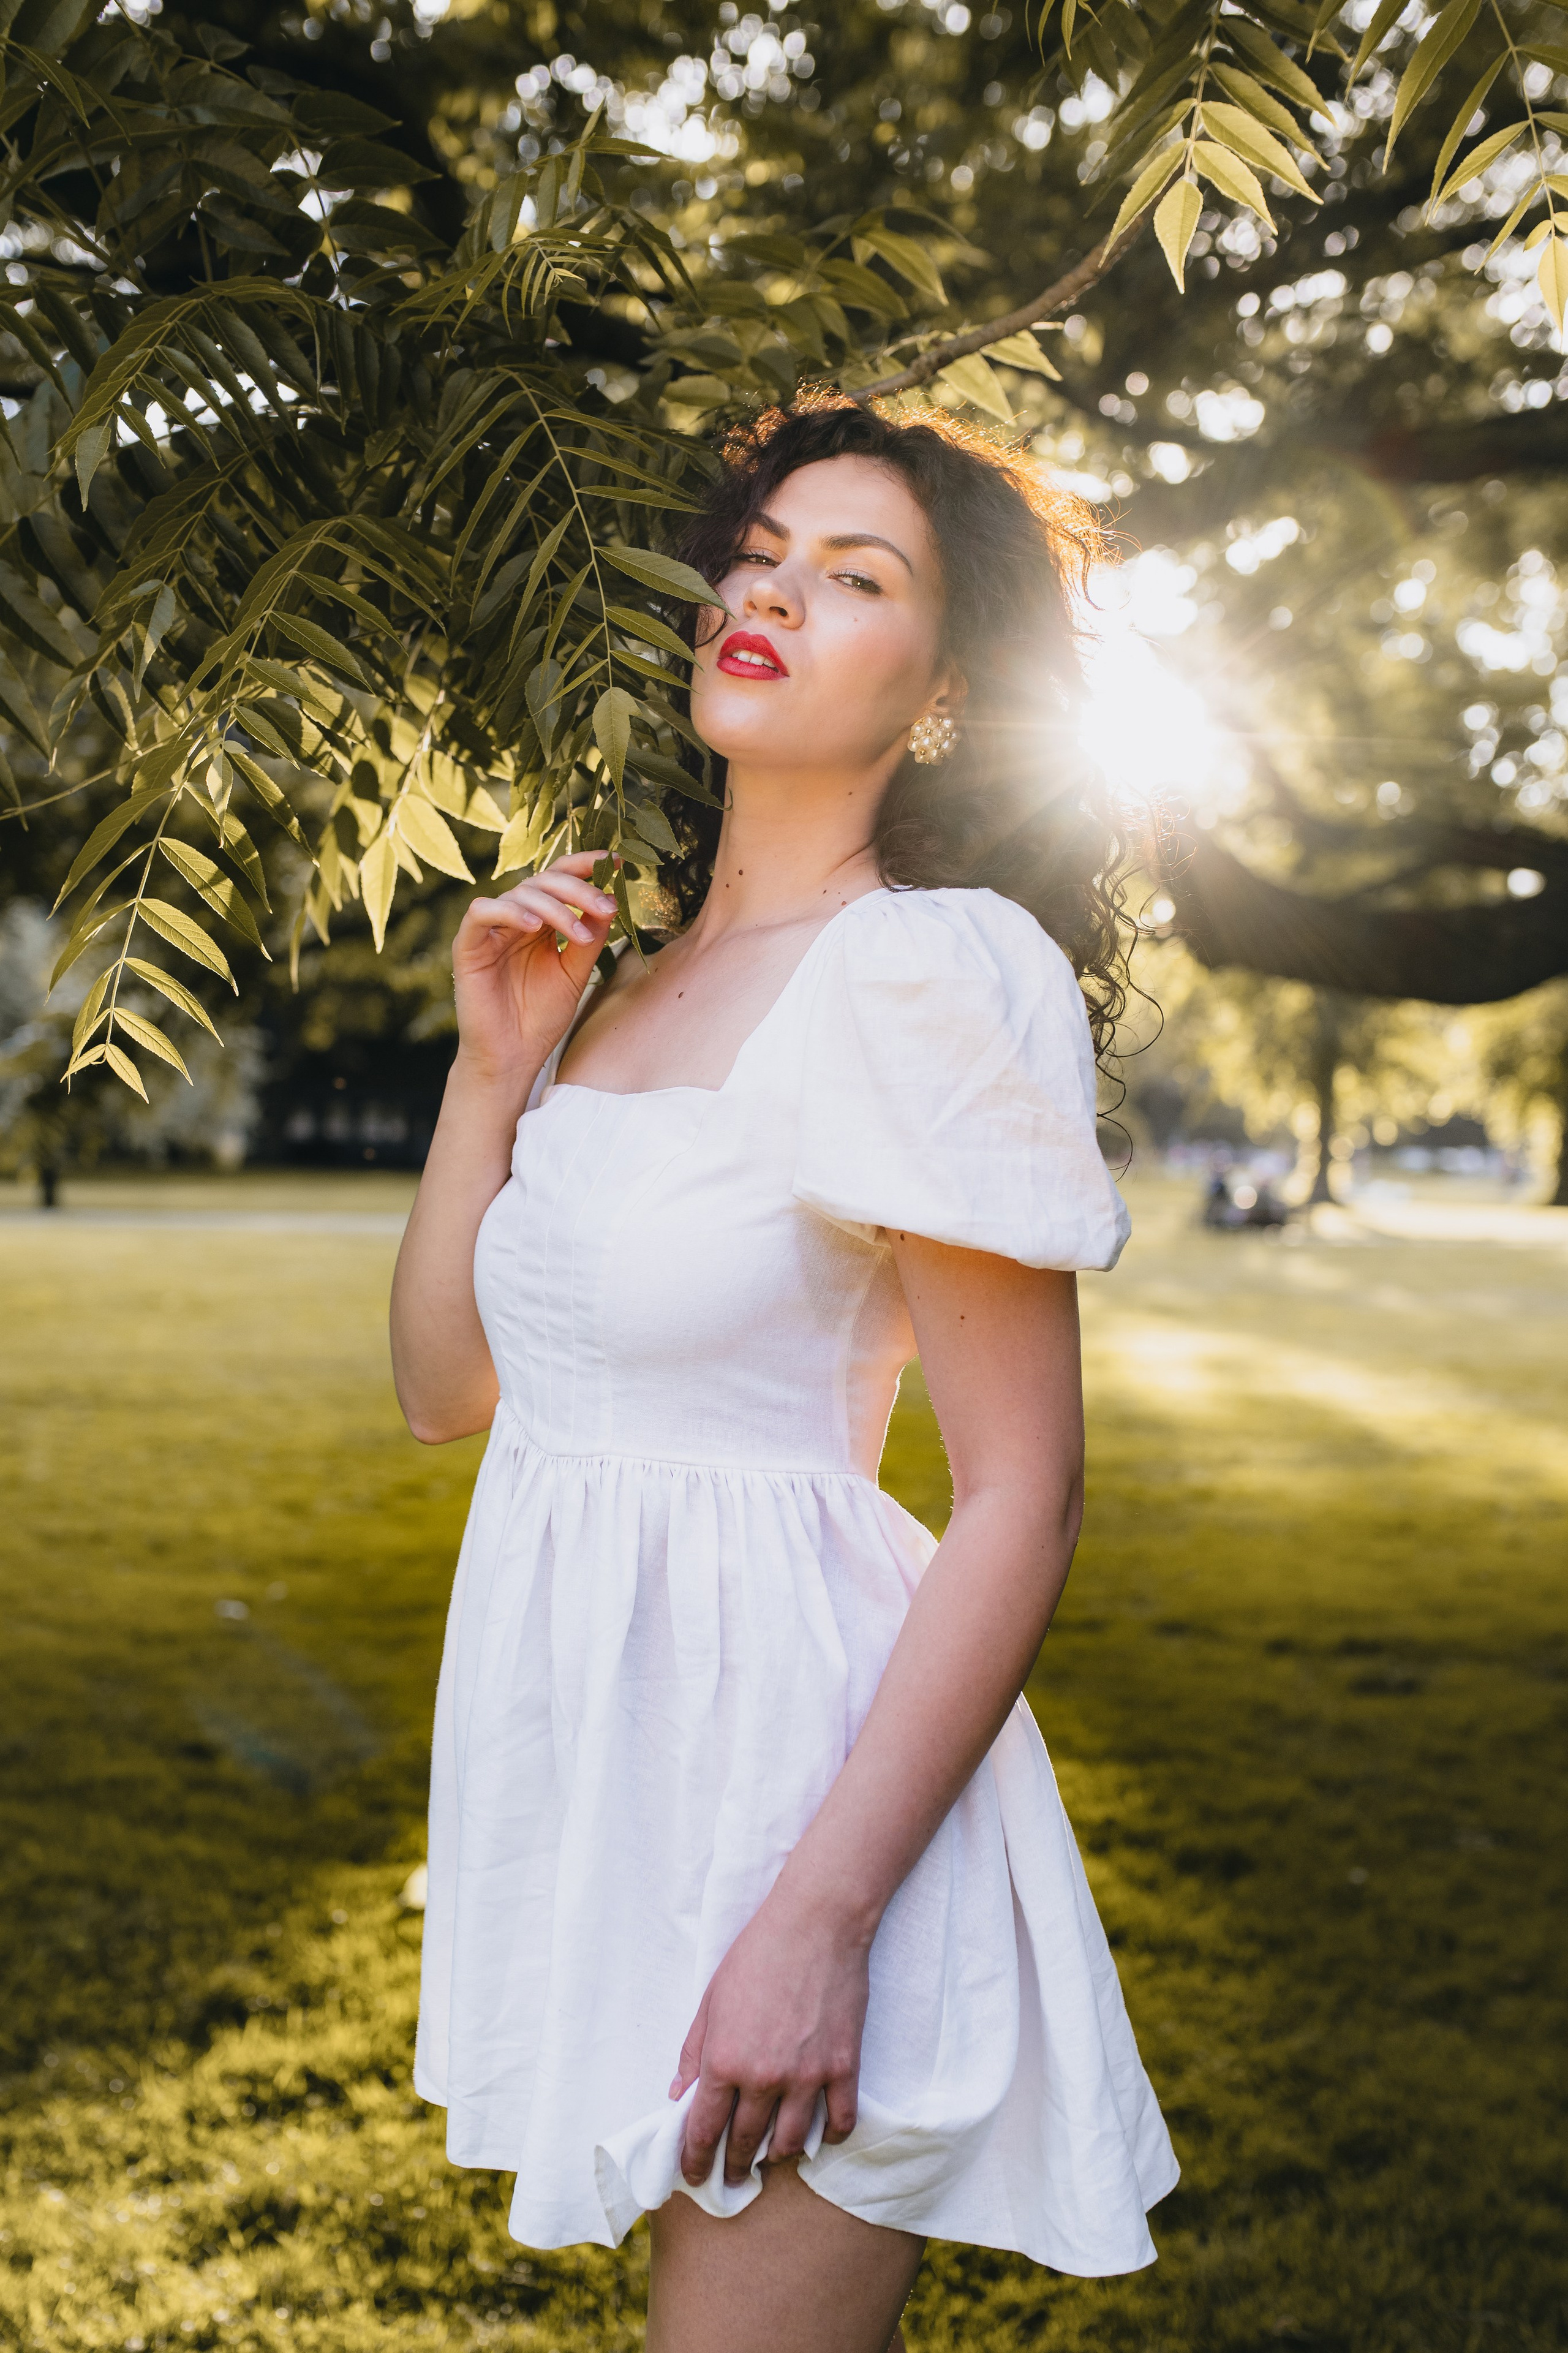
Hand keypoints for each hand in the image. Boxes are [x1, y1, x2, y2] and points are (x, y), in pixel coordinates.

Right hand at [451, 851, 617, 1089]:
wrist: (513, 1058)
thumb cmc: (541, 1019)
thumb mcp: (575, 973)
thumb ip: (589, 938)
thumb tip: (610, 899)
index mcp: (541, 923)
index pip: (561, 879)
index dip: (586, 866)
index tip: (617, 862)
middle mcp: (515, 919)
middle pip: (544, 880)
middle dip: (579, 889)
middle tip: (606, 906)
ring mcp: (491, 931)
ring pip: (520, 893)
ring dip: (556, 908)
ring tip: (580, 932)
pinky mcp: (468, 946)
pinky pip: (482, 912)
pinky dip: (510, 911)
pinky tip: (535, 926)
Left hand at [671, 1884, 869, 2186]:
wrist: (816, 1923)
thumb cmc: (757, 1954)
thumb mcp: (711, 2000)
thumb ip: (693, 2052)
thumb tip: (678, 2095)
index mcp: (724, 2061)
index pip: (703, 2130)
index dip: (695, 2160)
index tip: (694, 2177)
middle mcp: (764, 2078)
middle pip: (746, 2142)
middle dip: (735, 2167)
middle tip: (732, 2180)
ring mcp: (807, 2077)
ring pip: (792, 2142)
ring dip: (778, 2155)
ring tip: (772, 2156)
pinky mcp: (844, 2067)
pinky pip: (840, 2122)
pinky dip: (831, 2136)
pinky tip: (822, 2136)